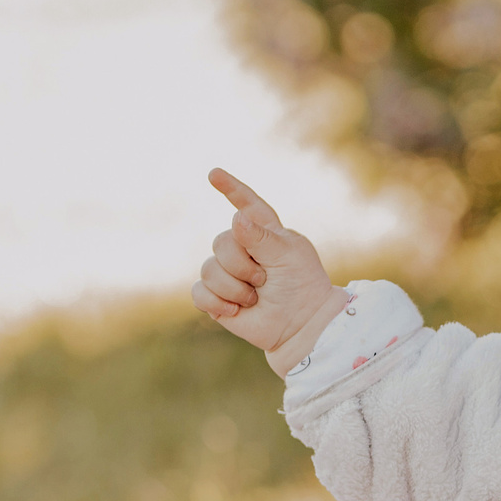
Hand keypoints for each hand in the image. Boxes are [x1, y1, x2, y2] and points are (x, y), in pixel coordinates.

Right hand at [194, 169, 345, 375]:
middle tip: (264, 279)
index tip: (214, 173)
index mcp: (266, 233)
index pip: (248, 205)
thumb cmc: (301, 288)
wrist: (301, 326)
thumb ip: (262, 237)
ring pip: (208, 269)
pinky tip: (236, 310)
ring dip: (234, 288)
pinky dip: (217, 302)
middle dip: (241, 264)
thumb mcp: (289, 257)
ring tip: (255, 297)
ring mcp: (228, 272)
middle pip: (221, 242)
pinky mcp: (216, 296)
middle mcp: (244, 249)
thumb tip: (237, 218)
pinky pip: (198, 292)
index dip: (232, 189)